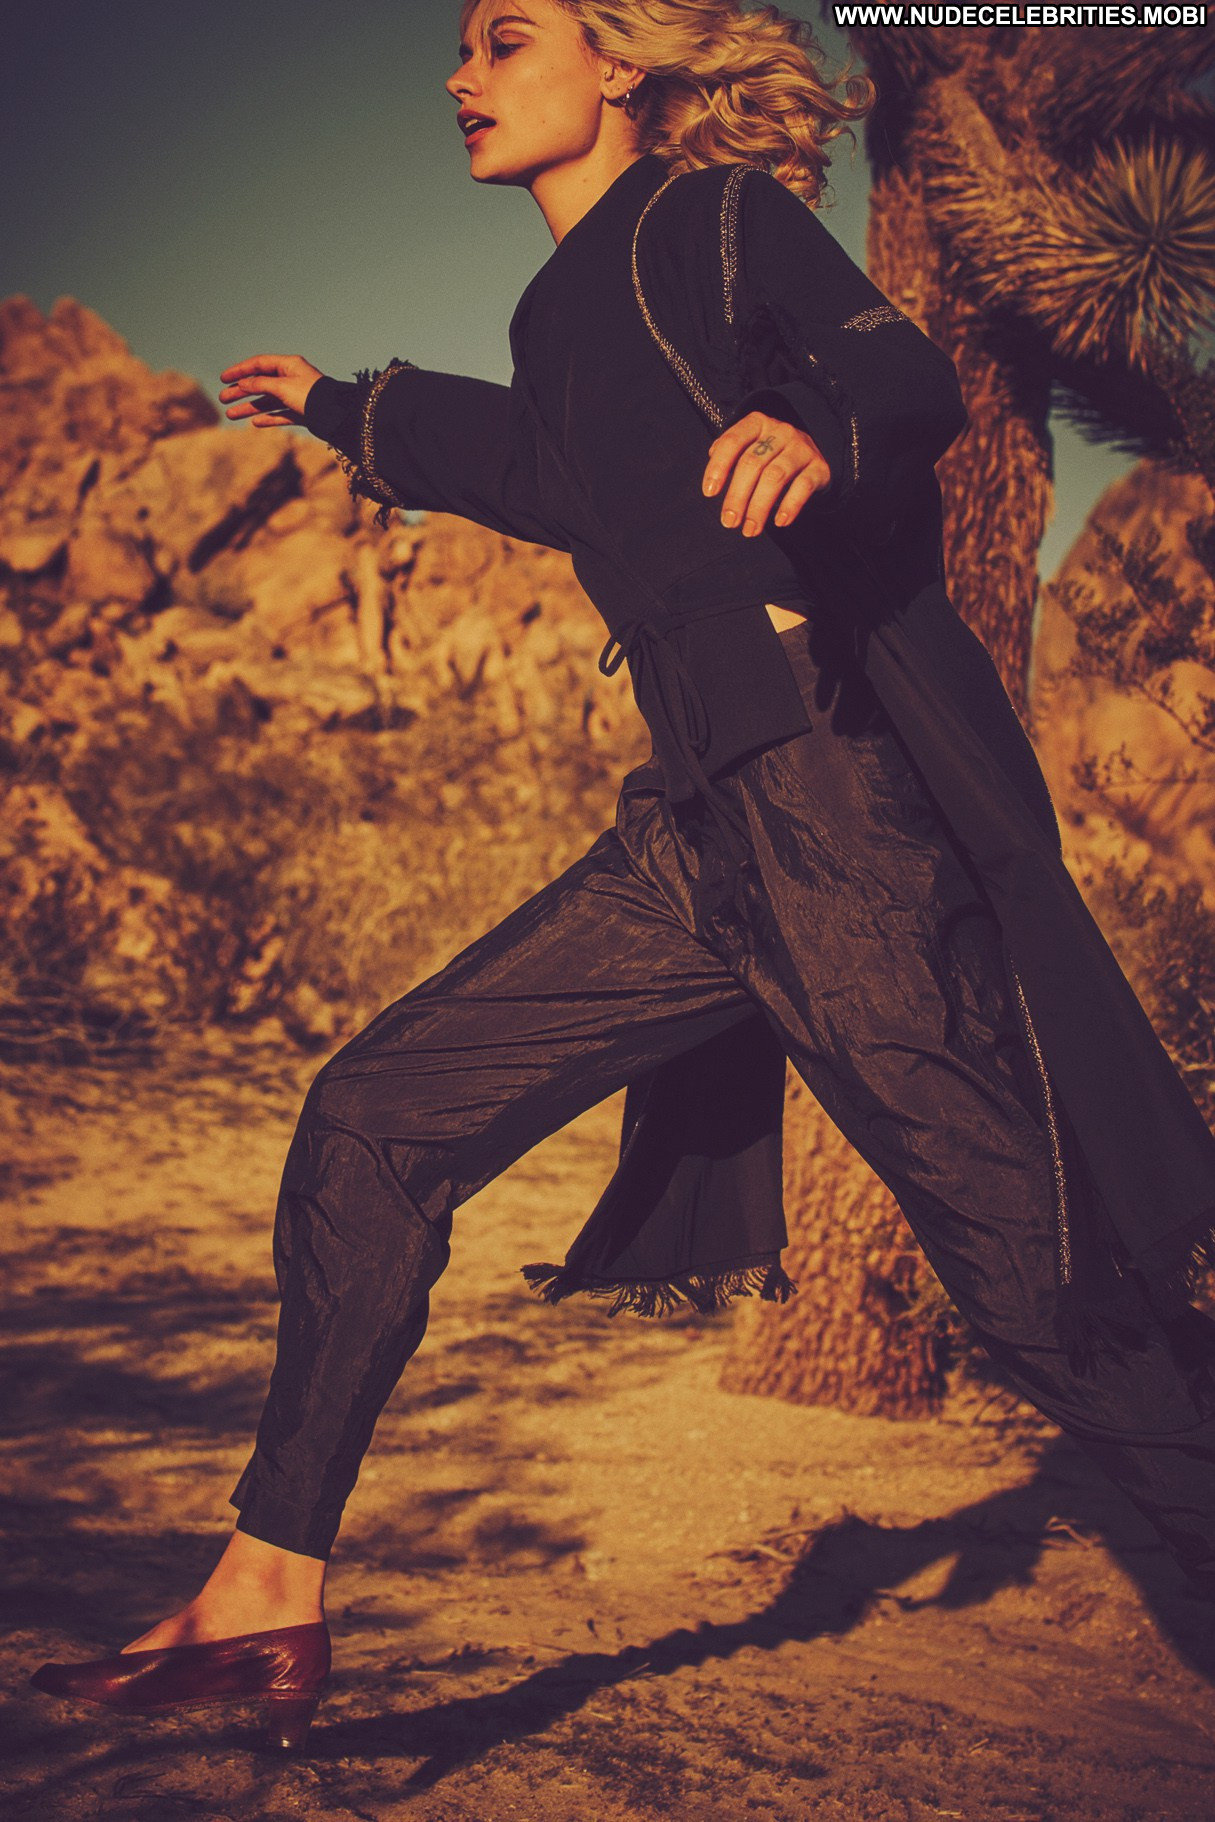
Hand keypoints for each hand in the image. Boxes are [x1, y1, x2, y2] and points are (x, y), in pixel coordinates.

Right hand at [218, 354, 324, 425]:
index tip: (223, 378)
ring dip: (249, 407)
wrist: (336, 416)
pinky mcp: (302, 413)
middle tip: (222, 399)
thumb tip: (242, 383)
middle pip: (260, 383)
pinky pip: (281, 414)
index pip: (259, 364)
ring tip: (231, 415)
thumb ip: (260, 384)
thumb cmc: (311, 395)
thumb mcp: (282, 387)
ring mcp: (296, 396)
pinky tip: (255, 423)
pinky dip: (268, 418)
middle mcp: (292, 379)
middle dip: (240, 391)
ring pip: (268, 401)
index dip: (240, 370)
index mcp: (289, 365)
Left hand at [702, 412, 830, 535]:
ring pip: (775, 476)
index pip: (733, 441)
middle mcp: (780, 432)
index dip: (718, 467)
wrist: (811, 456)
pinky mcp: (818, 466)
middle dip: (737, 496)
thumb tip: (713, 479)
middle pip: (752, 463)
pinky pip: (802, 486)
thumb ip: (730, 458)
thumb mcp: (750, 448)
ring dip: (759, 507)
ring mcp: (801, 447)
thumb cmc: (772, 455)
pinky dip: (790, 506)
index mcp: (757, 424)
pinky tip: (779, 522)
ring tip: (750, 529)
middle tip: (729, 521)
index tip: (709, 493)